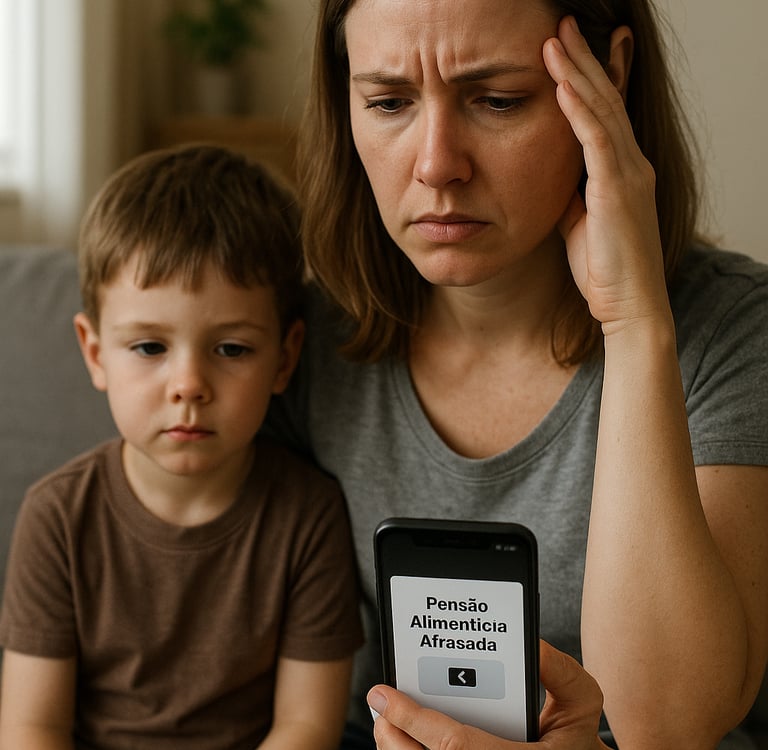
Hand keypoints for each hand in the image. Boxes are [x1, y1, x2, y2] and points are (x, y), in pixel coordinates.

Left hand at [367, 640, 608, 748]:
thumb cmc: (579, 743)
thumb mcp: (582, 703)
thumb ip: (559, 671)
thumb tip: (529, 644)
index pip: (453, 745)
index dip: (411, 719)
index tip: (381, 695)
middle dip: (392, 735)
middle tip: (379, 707)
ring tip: (388, 721)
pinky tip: (406, 741)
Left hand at [542, 16, 669, 334]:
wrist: (627, 304)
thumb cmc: (604, 268)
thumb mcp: (579, 222)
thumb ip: (569, 194)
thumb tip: (547, 177)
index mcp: (621, 171)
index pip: (603, 113)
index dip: (585, 79)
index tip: (563, 51)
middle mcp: (631, 164)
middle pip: (604, 99)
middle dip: (580, 61)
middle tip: (559, 26)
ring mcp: (628, 174)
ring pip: (602, 111)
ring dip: (577, 73)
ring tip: (556, 40)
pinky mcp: (618, 190)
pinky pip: (598, 141)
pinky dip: (580, 112)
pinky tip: (563, 87)